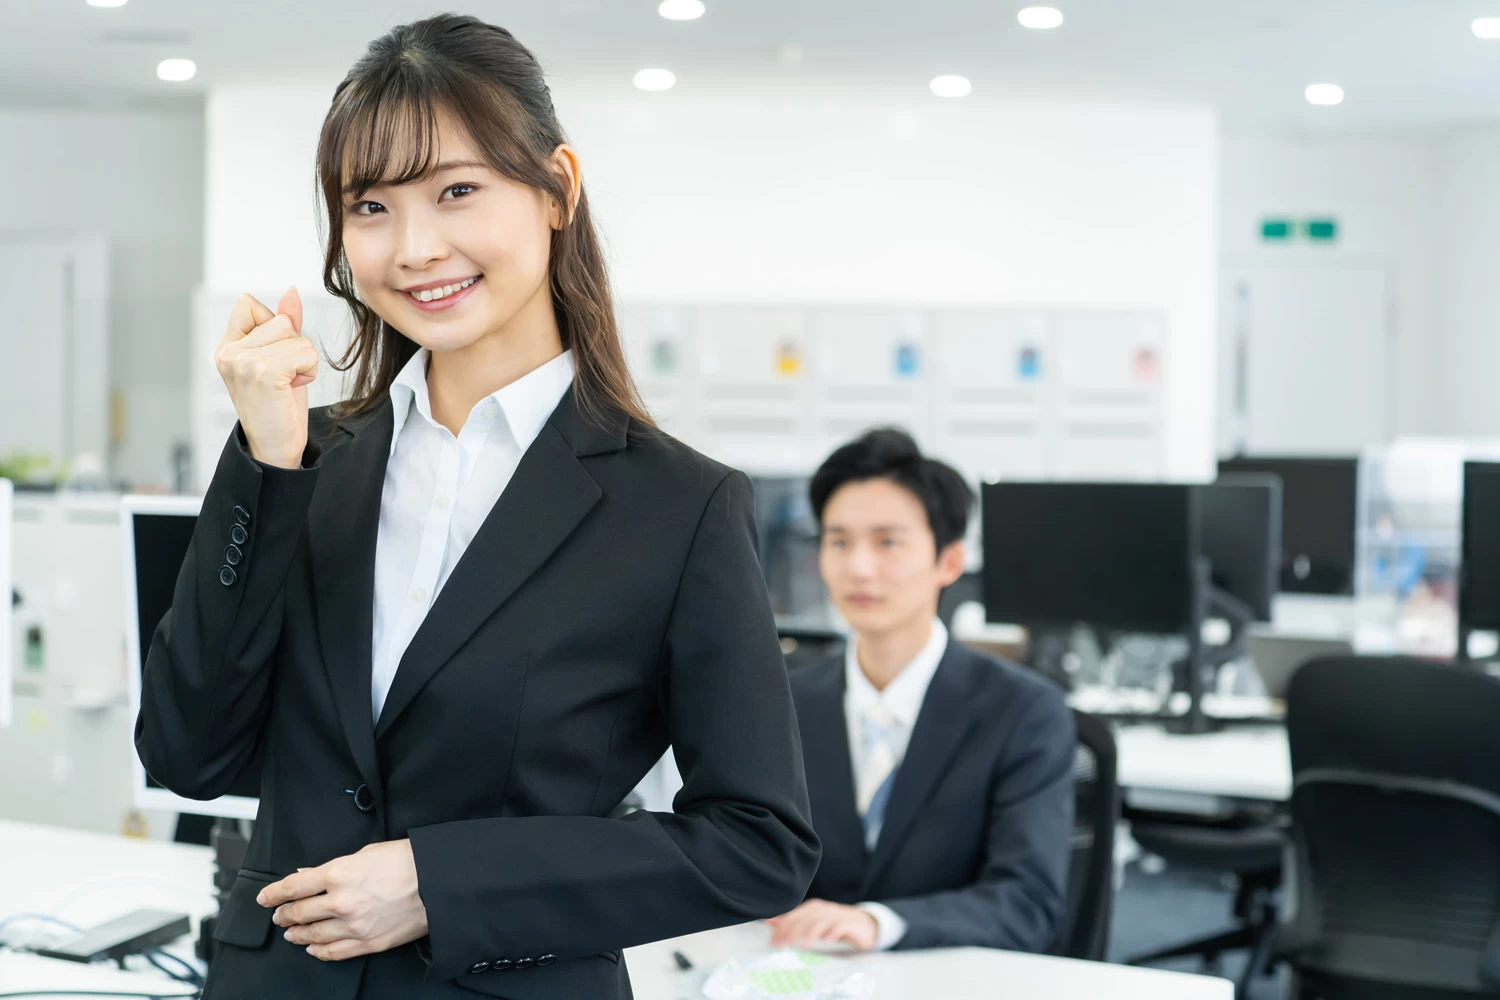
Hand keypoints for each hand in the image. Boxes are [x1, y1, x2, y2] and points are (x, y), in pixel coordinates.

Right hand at [215, 287, 317, 468]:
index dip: (273, 327)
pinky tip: (291, 389)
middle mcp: (228, 352)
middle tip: (282, 378)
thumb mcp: (282, 358)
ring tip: (287, 385)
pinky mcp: (262, 372)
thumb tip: (291, 292)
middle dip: (293, 347)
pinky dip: (308, 371)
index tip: (272, 359)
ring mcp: (242, 361)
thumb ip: (285, 324)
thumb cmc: (279, 405)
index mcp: (226, 345)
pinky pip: (305, 351)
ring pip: (295, 335)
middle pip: (279, 319)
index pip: (249, 304)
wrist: (276, 447)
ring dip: (303, 361)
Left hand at [257, 840, 427, 961]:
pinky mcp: (368, 943)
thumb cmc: (408, 861)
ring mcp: (353, 926)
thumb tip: (310, 875)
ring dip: (297, 934)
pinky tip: (313, 949)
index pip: (294, 886)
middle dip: (284, 914)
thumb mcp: (366, 853)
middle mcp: (341, 902)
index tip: (265, 898)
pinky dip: (319, 952)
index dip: (274, 893)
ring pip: (312, 935)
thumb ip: (334, 866)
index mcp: (338, 873)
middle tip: (279, 915)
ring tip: (291, 933)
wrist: (439, 883)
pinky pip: (334, 952)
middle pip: (299, 913)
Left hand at [766, 900, 877, 951]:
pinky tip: (827, 940)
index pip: (794, 915)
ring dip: (811, 933)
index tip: (774, 941)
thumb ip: (792, 922)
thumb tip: (769, 921)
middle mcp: (823, 910)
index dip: (783, 927)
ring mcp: (837, 916)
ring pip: (821, 922)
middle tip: (784, 945)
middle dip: (793, 932)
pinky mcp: (850, 924)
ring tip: (803, 945)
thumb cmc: (835, 924)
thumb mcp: (813, 923)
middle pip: (805, 919)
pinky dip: (833, 933)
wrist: (864, 924)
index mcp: (813, 908)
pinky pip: (840, 926)